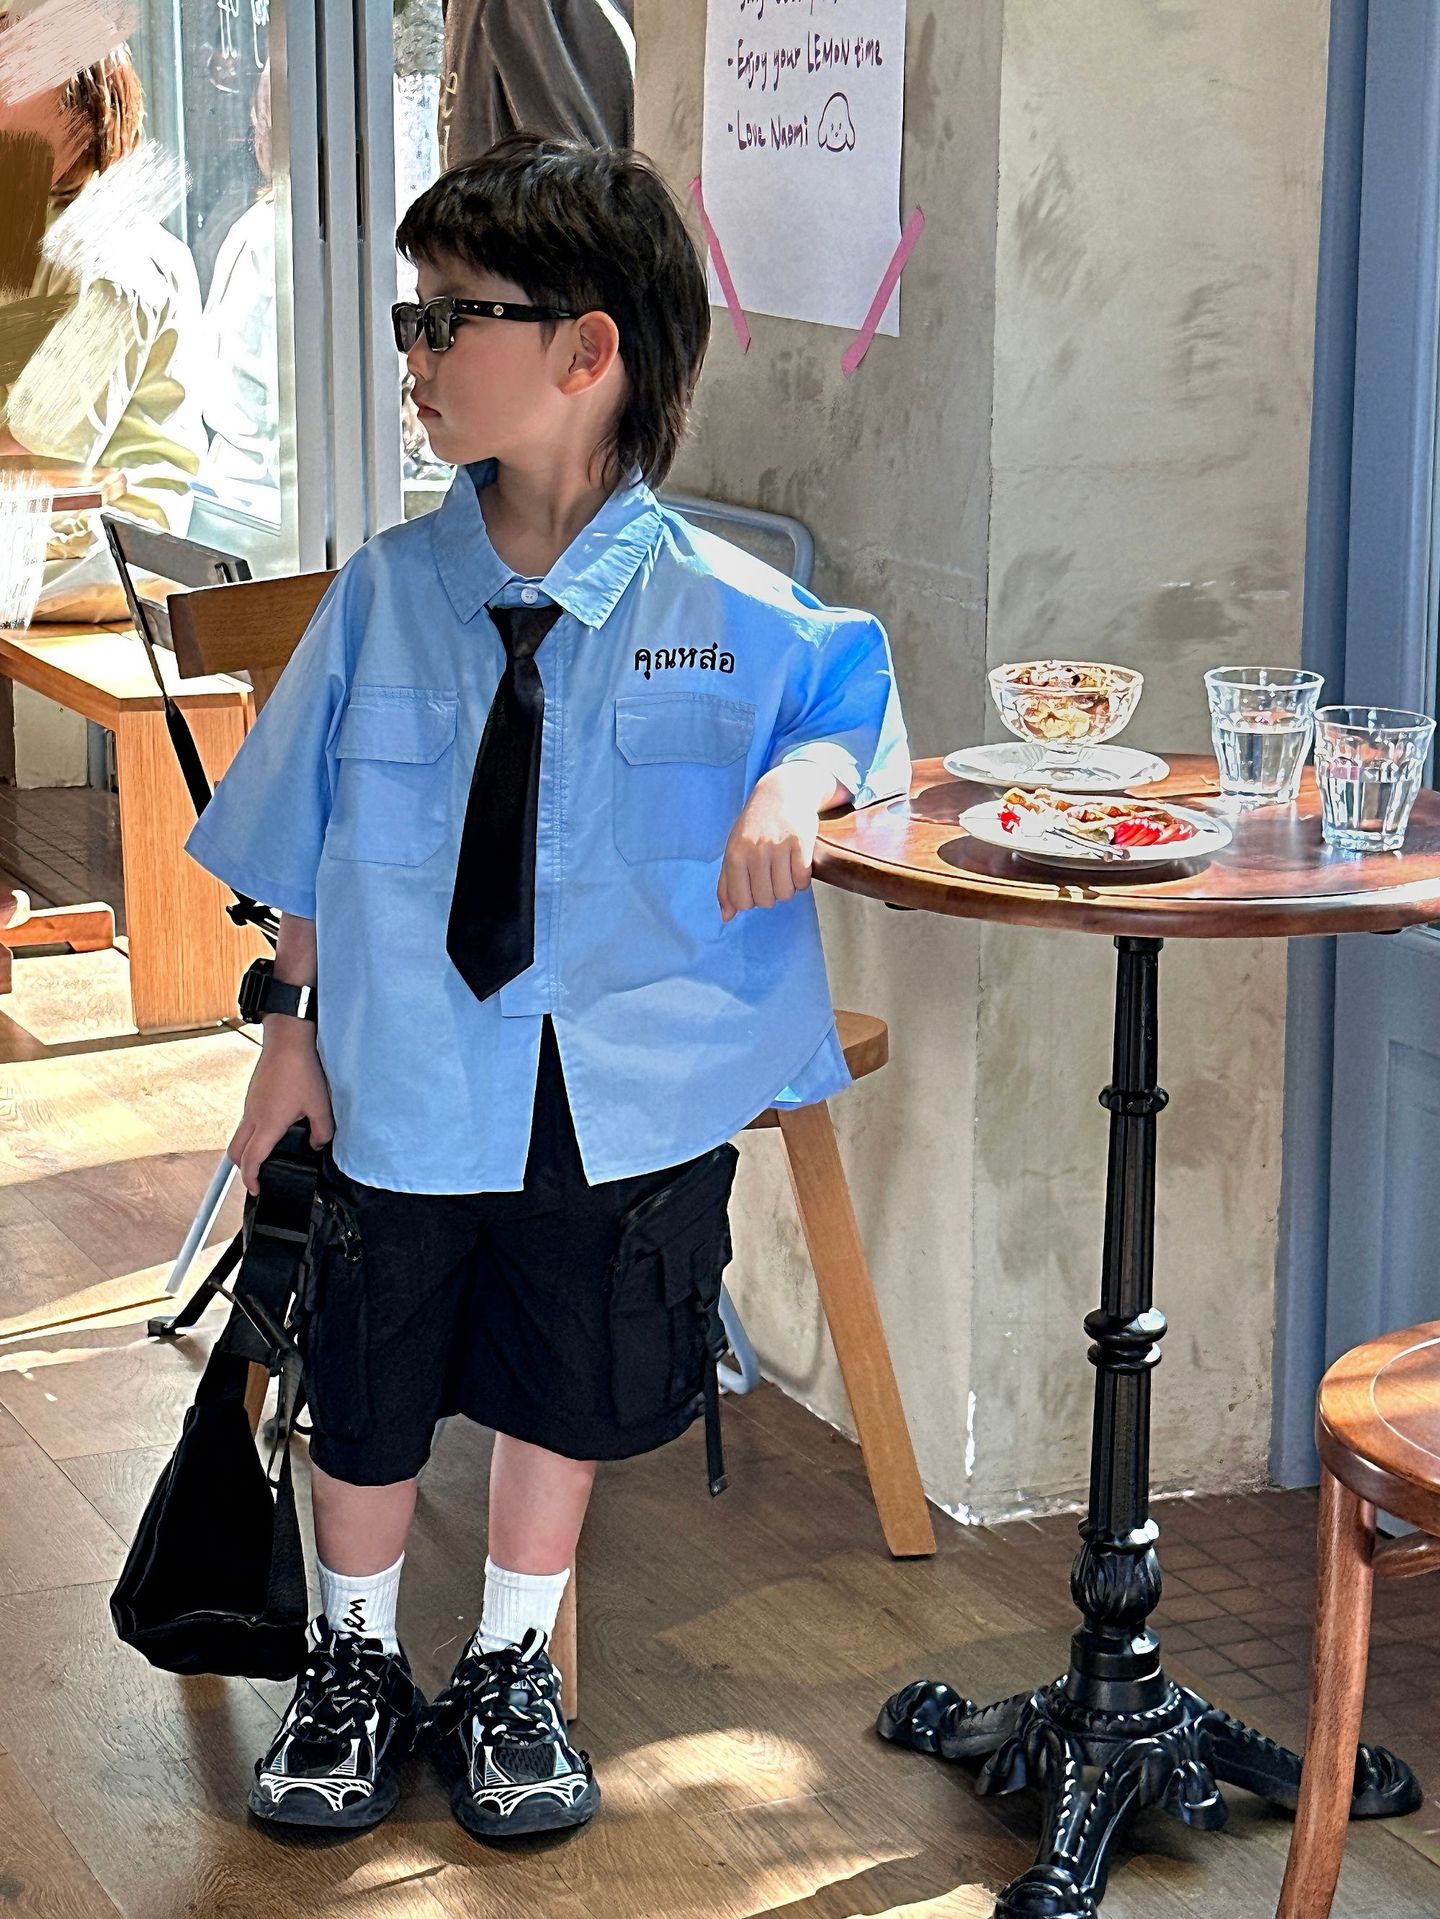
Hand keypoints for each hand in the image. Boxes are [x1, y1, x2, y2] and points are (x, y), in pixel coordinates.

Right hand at [228, 1022, 333, 1195]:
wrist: (287, 1039)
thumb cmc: (302, 1070)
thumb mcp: (320, 1105)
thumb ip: (321, 1132)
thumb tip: (316, 1145)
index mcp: (268, 1124)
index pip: (251, 1160)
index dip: (251, 1179)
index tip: (257, 1190)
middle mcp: (253, 1116)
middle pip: (235, 1152)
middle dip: (243, 1169)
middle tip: (258, 1176)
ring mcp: (250, 1105)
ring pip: (240, 1135)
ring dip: (248, 1149)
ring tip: (268, 1154)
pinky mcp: (253, 1095)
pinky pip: (247, 1121)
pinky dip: (254, 1133)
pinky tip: (274, 1128)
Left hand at [717, 765, 831, 921]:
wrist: (782, 792)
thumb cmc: (754, 827)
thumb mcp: (734, 850)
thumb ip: (726, 884)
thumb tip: (726, 917)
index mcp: (735, 855)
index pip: (742, 902)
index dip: (751, 900)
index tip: (755, 885)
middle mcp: (755, 851)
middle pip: (765, 901)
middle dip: (771, 894)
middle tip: (772, 875)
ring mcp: (778, 846)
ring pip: (785, 893)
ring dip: (788, 887)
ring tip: (785, 869)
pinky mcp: (801, 842)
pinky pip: (803, 880)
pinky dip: (802, 879)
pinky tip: (797, 864)